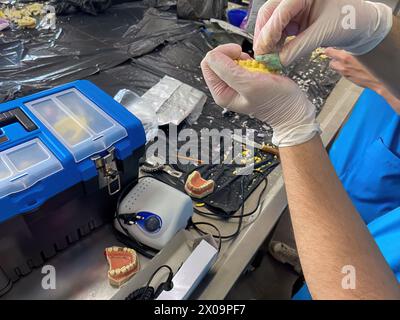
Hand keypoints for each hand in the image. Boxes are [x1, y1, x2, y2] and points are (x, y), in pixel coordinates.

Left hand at [201, 44, 319, 146]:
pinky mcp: (244, 80)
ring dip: (242, 58)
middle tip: (248, 61)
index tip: (239, 53)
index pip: (208, 63)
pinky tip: (258, 68)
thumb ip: (228, 70)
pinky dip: (249, 61)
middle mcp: (224, 89)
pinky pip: (240, 63)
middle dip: (232, 55)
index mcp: (220, 93)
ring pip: (228, 60)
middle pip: (216, 60)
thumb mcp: (249, 84)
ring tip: (254, 67)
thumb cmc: (275, 100)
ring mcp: (234, 85)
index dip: (222, 53)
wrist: (292, 108)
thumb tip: (211, 55)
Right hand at [254, 0, 392, 65]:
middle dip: (264, 36)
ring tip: (269, 57)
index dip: (269, 33)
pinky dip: (275, 41)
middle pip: (269, 14)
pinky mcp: (294, 16)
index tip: (263, 52)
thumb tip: (278, 61)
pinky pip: (278, 28)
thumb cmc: (350, 19)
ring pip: (271, 22)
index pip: (279, 11)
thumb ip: (299, 47)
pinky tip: (276, 53)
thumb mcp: (324, 33)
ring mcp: (294, 5)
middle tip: (262, 56)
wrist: (362, 24)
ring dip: (268, 40)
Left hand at [325, 48, 399, 113]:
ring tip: (345, 60)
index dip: (329, 49)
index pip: (329, 52)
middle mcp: (343, 66)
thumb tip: (351, 42)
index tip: (330, 47)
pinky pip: (342, 72)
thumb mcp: (364, 51)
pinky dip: (344, 69)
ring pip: (335, 67)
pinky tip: (351, 66)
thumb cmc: (374, 66)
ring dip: (338, 64)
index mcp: (346, 57)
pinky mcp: (348, 78)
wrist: (379, 80)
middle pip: (331, 61)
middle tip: (338, 53)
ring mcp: (345, 73)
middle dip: (334, 57)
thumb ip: (355, 47)